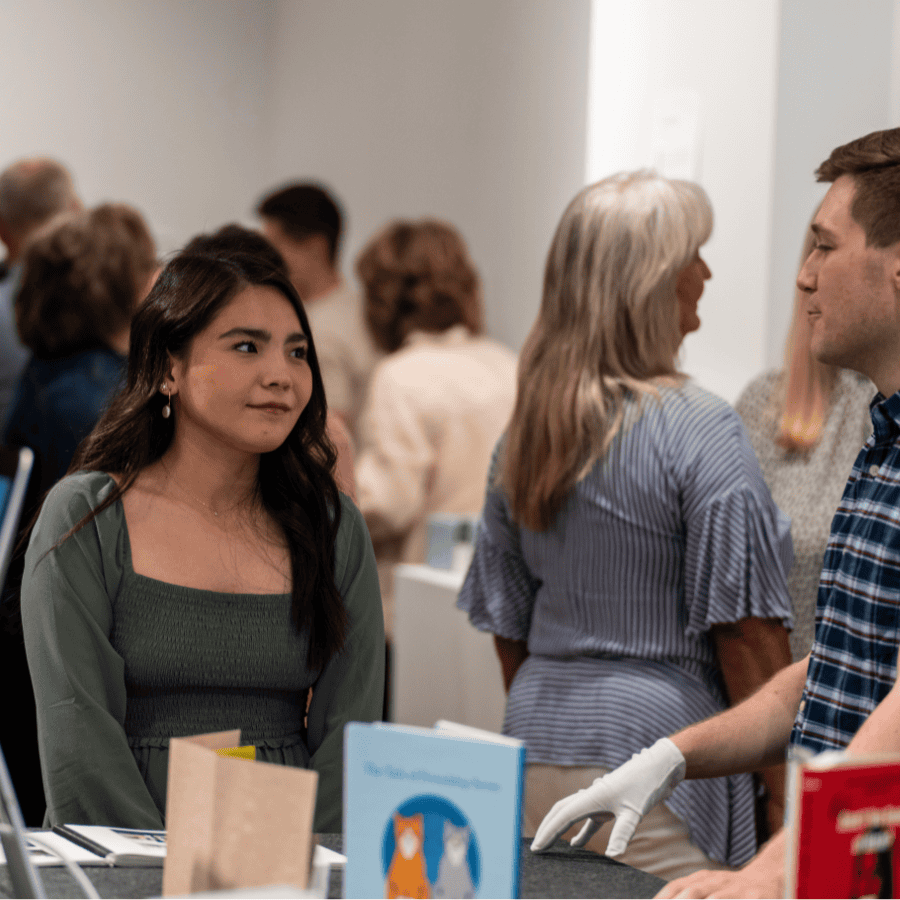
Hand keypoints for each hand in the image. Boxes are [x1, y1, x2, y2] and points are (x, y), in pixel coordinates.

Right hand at [530, 738, 684, 855]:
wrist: (659, 767)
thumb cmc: (646, 785)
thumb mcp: (635, 811)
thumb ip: (622, 833)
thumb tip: (613, 856)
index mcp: (592, 796)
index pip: (563, 816)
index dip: (548, 832)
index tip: (537, 848)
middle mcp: (591, 795)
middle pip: (561, 811)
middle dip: (548, 828)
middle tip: (537, 847)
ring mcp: (599, 799)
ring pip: (572, 813)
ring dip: (560, 827)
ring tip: (549, 844)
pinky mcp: (609, 804)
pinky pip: (588, 820)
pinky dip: (581, 832)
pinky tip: (577, 845)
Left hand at [655, 830, 785, 898]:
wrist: (767, 878)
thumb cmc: (732, 889)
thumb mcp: (709, 888)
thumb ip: (688, 894)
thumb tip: (666, 899)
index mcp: (702, 879)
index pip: (677, 886)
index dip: (664, 896)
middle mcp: (716, 882)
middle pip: (693, 893)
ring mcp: (735, 890)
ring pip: (715, 898)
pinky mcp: (754, 898)